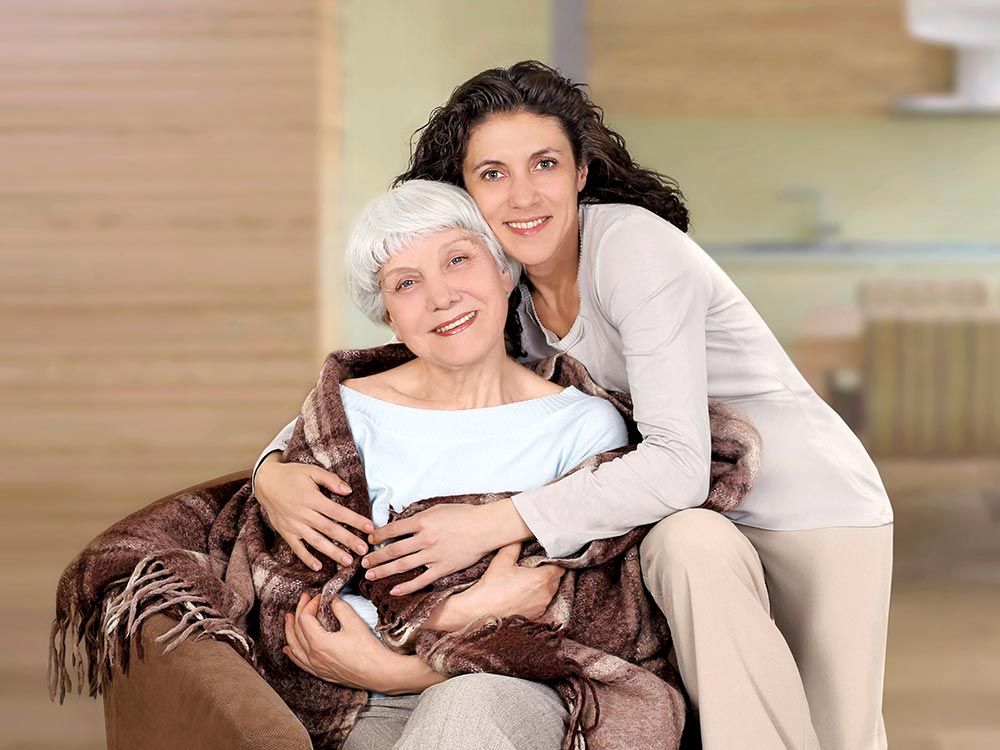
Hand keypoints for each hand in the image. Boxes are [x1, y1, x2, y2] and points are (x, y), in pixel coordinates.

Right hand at [255, 454, 373, 570]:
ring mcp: (293, 525)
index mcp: (312, 498)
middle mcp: (303, 514)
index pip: (338, 512)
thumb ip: (330, 480)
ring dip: (332, 553)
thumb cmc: (291, 474)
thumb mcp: (311, 471)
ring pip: (316, 542)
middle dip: (348, 540)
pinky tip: (319, 567)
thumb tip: (348, 491)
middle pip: (329, 529)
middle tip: (364, 550)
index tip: (369, 528)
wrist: (265, 482)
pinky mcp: (285, 532)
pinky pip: (297, 548)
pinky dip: (306, 559)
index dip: (354, 520)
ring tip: (348, 562)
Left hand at [283, 593, 441, 692]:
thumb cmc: (368, 650)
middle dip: (299, 611)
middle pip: (297, 630)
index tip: (320, 596)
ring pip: (294, 647)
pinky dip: (292, 653)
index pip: (305, 618)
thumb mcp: (354, 623)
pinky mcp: (321, 673)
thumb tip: (332, 599)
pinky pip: (300, 662)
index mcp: (318, 642)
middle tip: (303, 598)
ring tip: (288, 618)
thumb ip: (340, 608)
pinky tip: (288, 649)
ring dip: (290, 631)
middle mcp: (313, 656)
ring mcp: (316, 666)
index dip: (310, 603)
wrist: (378, 673)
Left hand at [362, 500, 532, 595]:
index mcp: (422, 521)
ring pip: (402, 565)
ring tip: (370, 575)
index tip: (369, 540)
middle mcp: (425, 539)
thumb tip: (401, 524)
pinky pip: (421, 580)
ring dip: (384, 570)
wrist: (486, 527)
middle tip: (363, 562)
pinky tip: (394, 590)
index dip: (378, 535)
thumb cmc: (463, 515)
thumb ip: (419, 517)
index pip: (392, 529)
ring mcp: (433, 555)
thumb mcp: (437, 509)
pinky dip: (406, 587)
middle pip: (393, 549)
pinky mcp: (443, 568)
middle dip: (375, 556)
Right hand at [424, 543, 563, 629]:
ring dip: (544, 585)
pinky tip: (524, 593)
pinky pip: (542, 603)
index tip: (544, 557)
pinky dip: (537, 597)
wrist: (480, 612)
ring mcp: (541, 607)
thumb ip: (515, 546)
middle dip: (549, 572)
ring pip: (550, 592)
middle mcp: (545, 594)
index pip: (559, 566)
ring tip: (528, 580)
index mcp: (541, 579)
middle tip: (535, 567)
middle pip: (556, 579)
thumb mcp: (502, 560)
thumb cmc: (491, 587)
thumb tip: (520, 537)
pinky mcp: (535, 616)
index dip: (553, 560)